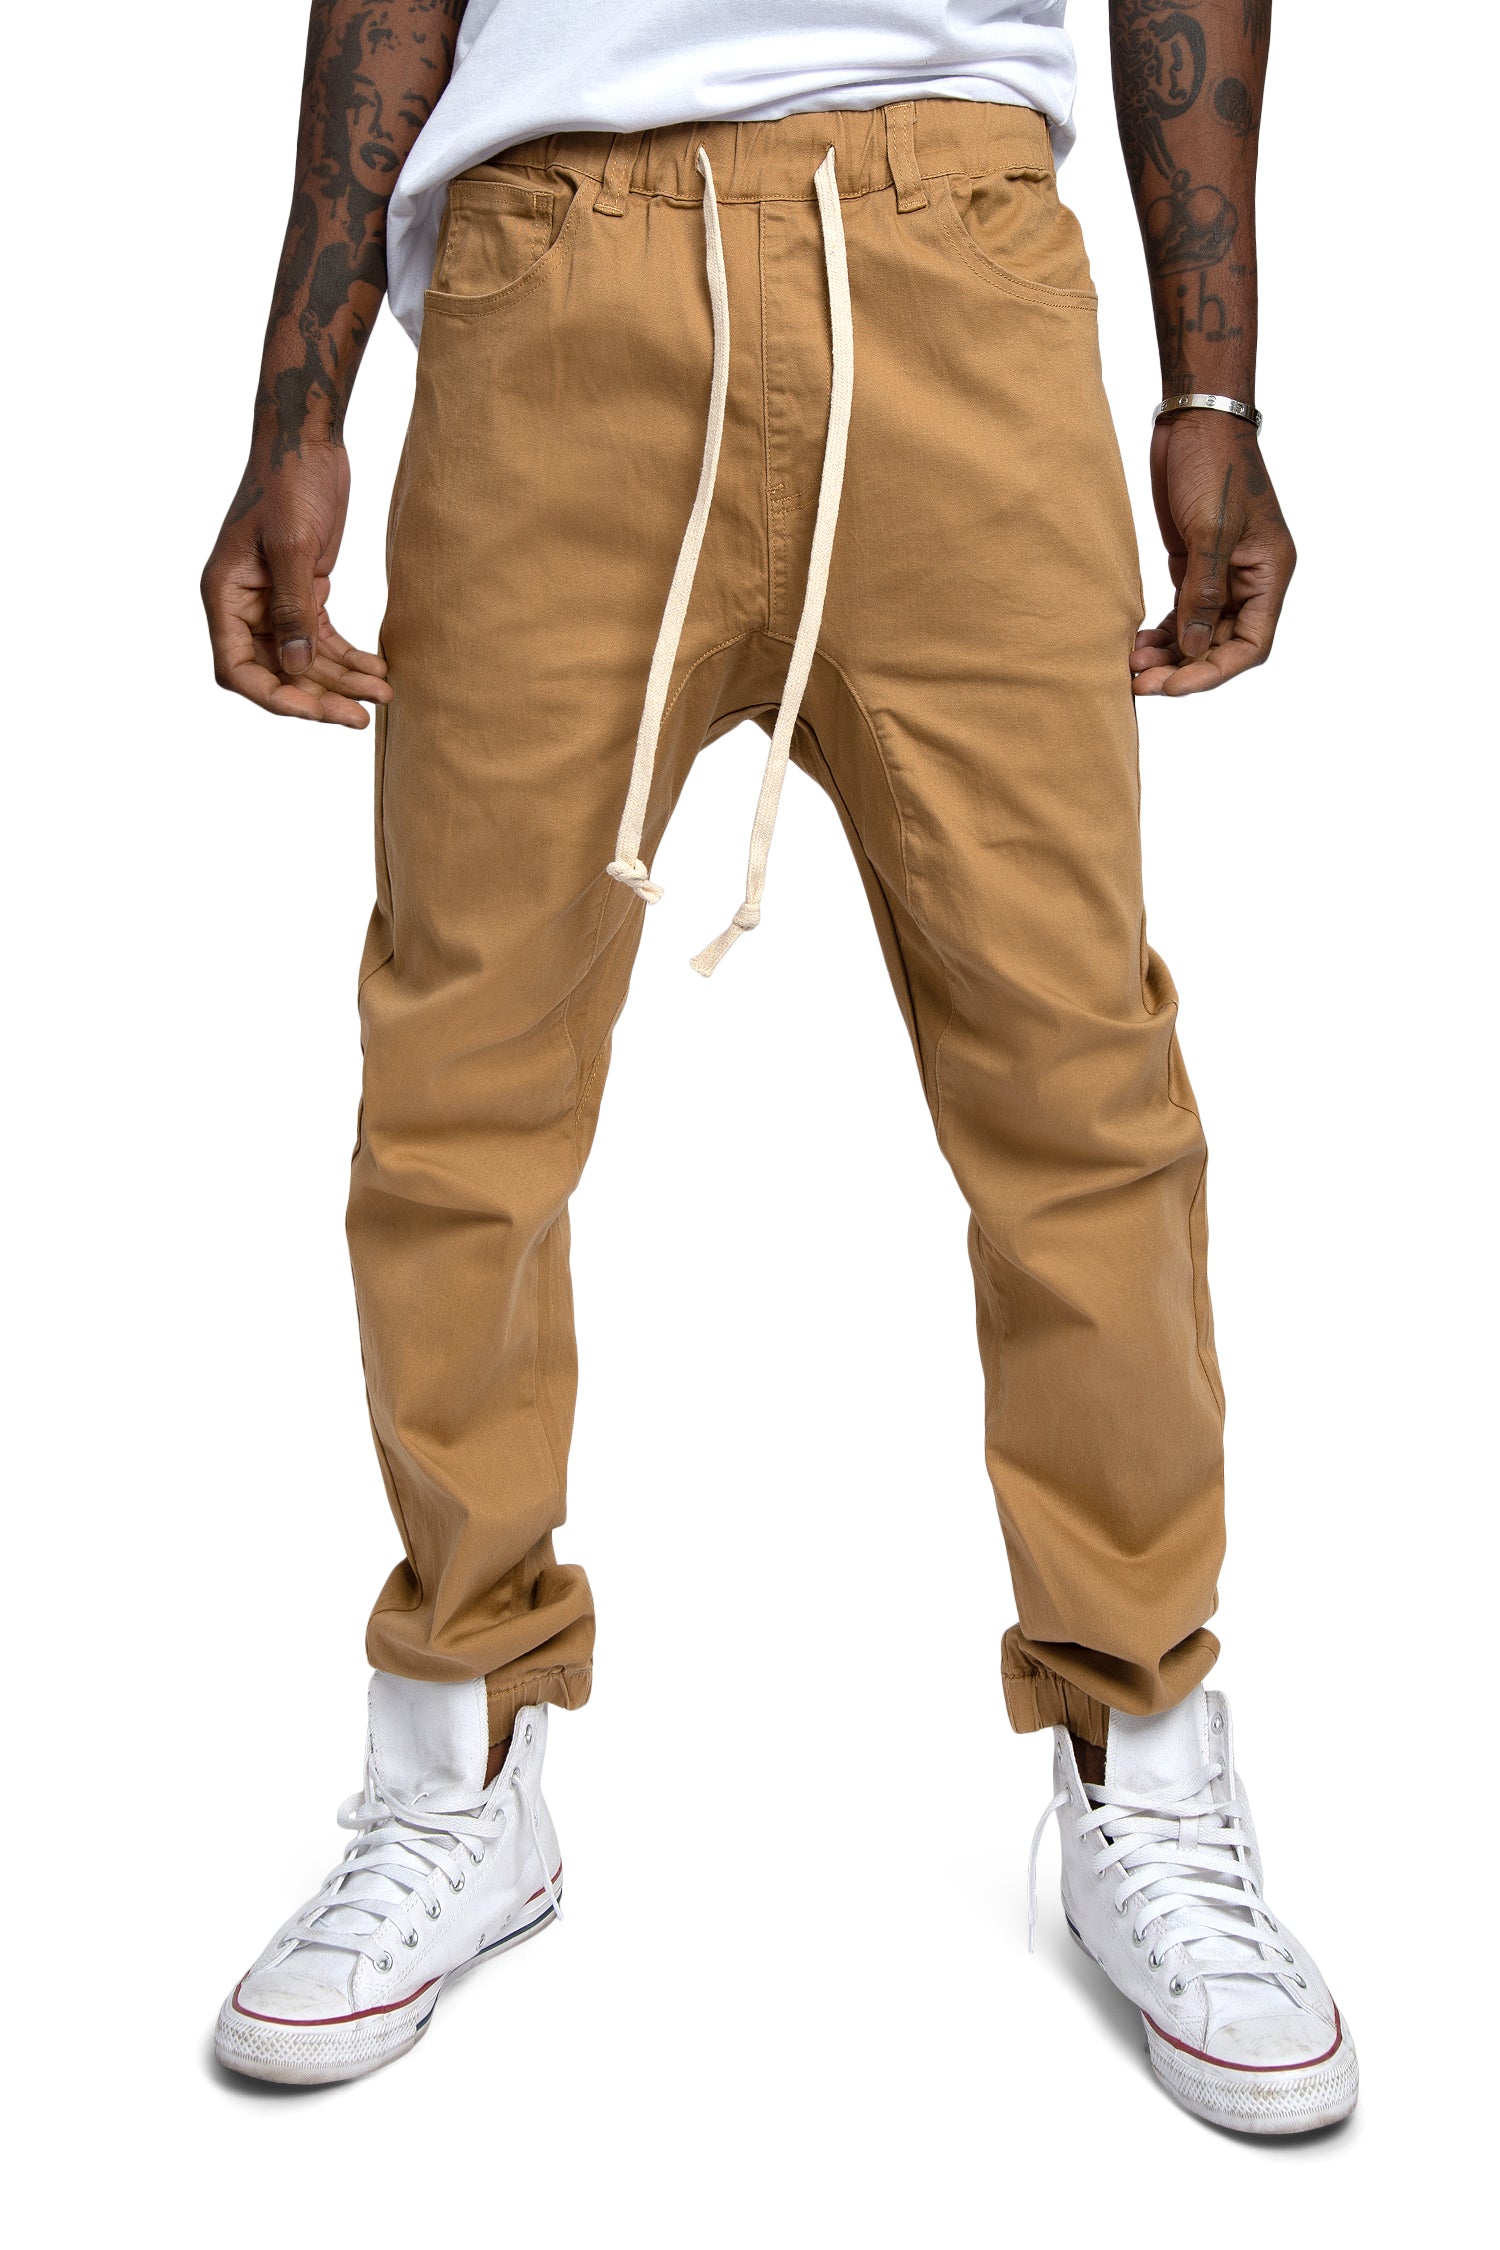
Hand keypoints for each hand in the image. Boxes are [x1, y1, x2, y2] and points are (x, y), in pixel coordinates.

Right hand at [201, 439, 389, 728]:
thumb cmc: (291, 482)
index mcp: (225, 595)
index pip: (238, 669)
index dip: (274, 697)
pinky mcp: (304, 591)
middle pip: (277, 672)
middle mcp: (245, 606)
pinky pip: (323, 639)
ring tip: (386, 694)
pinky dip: (349, 658)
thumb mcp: (292, 546)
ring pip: (305, 660)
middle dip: (319, 697)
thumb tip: (294, 668)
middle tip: (362, 718)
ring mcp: (274, 602)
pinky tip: (378, 670)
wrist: (309, 441)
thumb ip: (292, 609)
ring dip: (343, 681)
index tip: (315, 712)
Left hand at [1130, 411, 1295, 697]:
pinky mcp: (1194, 564)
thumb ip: (1203, 592)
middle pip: (1220, 645)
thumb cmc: (1213, 465)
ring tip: (1132, 668)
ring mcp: (1222, 574)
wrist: (1195, 421)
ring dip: (1168, 655)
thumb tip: (1192, 650)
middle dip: (1183, 668)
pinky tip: (1136, 645)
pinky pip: (1181, 613)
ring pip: (1198, 634)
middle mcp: (1250, 580)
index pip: (1250, 644)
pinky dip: (1162, 633)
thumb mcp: (1211, 529)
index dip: (1214, 672)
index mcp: (1269, 574)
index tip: (1174, 686)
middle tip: (1140, 684)